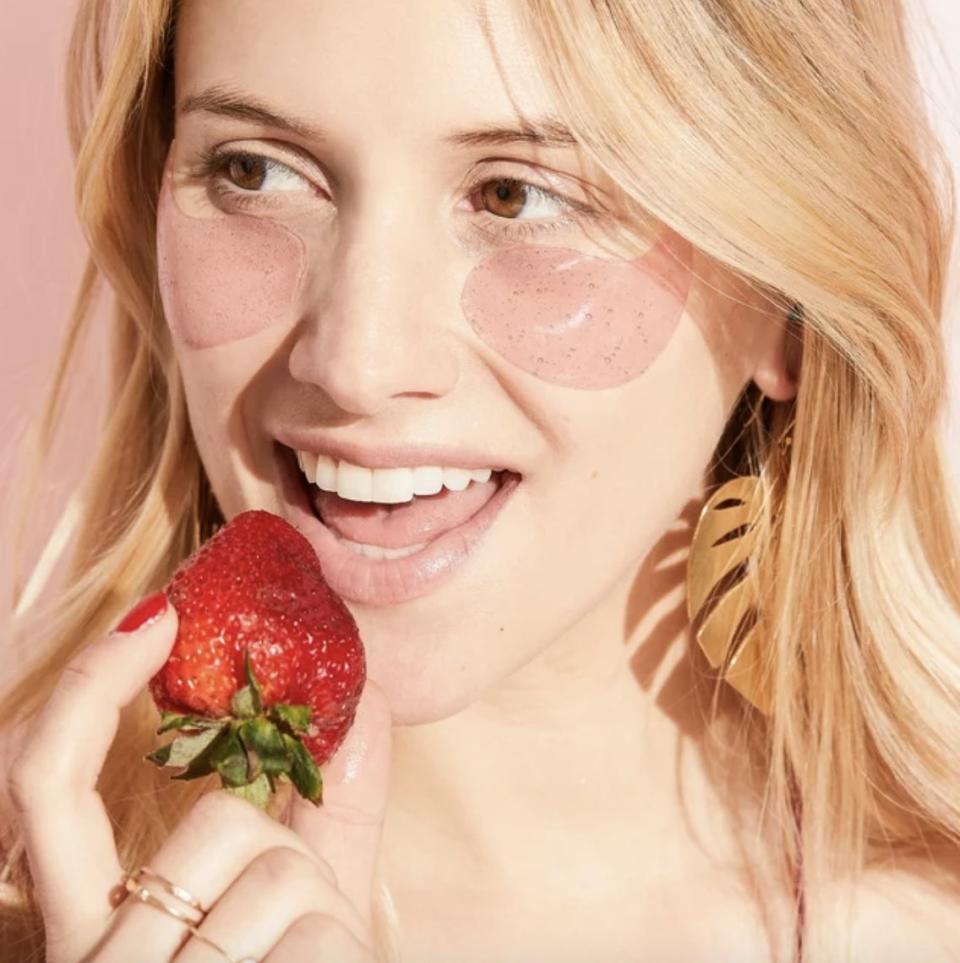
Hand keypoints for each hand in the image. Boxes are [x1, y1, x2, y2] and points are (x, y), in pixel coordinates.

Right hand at [9, 593, 393, 962]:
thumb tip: (366, 699)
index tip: (156, 610)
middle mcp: (91, 959)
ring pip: (274, 869)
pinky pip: (312, 934)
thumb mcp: (308, 899)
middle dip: (278, 842)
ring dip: (322, 908)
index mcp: (91, 923)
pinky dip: (340, 950)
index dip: (89, 685)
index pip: (39, 781)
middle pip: (210, 824)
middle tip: (293, 893)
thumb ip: (332, 803)